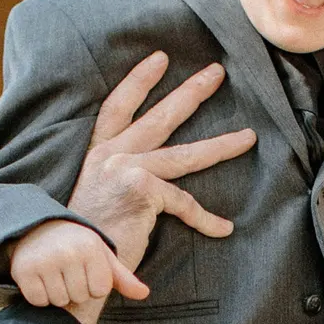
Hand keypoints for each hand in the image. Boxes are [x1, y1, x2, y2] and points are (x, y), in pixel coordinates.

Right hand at [9, 52, 253, 323]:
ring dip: (221, 145)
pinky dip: (205, 220)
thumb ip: (118, 178)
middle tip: (217, 72)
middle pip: (160, 117)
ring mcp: (126, 169)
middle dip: (192, 93)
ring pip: (185, 155)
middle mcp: (111, 155)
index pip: (118, 107)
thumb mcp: (99, 197)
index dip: (138, 81)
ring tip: (249, 137)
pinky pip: (185, 203)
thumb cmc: (88, 239)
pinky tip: (223, 228)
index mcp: (99, 154)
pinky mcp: (142, 190)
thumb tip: (147, 174)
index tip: (160, 58)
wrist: (74, 265)